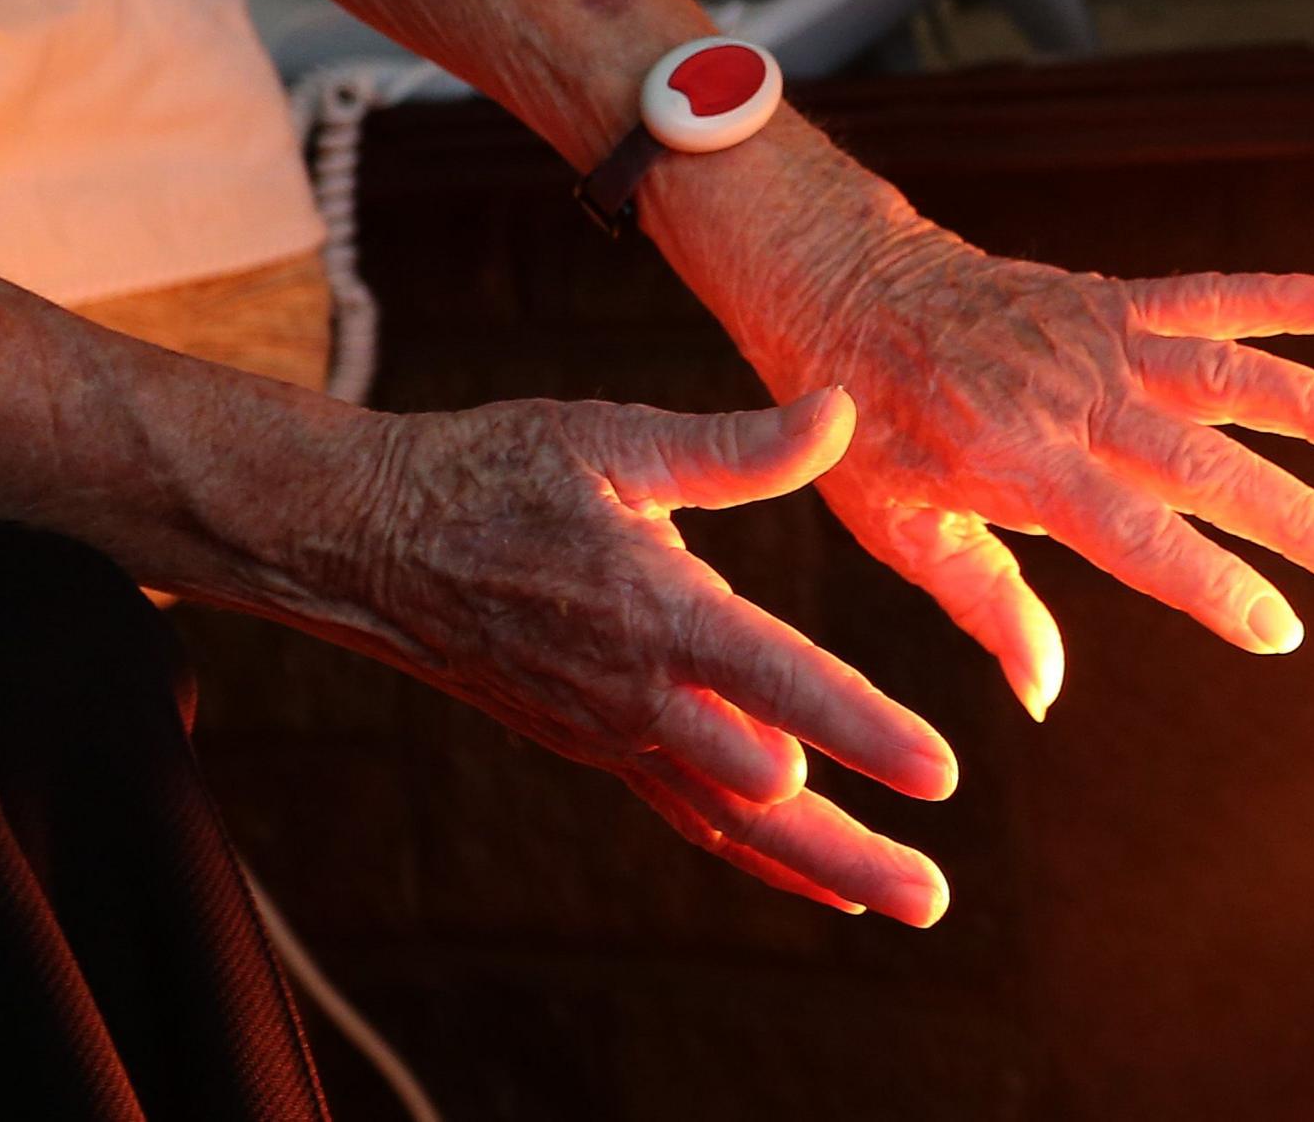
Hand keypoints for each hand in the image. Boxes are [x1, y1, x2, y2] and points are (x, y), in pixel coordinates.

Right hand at [317, 388, 953, 924]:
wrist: (374, 543)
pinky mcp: (599, 748)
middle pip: (763, 793)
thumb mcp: (615, 437)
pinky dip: (759, 858)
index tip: (939, 771)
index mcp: (655, 609)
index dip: (863, 728)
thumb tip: (841, 409)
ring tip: (909, 904)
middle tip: (935, 900)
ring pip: (732, 823)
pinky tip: (826, 882)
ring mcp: (616, 733)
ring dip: (822, 866)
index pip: (781, 679)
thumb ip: (736, 446)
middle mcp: (639, 692)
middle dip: (854, 844)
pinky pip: (690, 818)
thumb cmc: (497, 473)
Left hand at [747, 228, 1313, 719]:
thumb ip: (985, 603)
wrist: (840, 288)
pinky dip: (1279, 294)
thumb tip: (1044, 696)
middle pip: (1202, 462)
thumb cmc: (863, 429)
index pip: (1133, 536)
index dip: (1210, 585)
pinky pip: (1204, 294)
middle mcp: (1069, 396)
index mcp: (1016, 463)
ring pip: (1223, 372)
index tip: (1278, 630)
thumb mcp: (898, 528)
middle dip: (1294, 516)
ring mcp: (1095, 340)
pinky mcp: (1107, 299)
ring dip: (1313, 404)